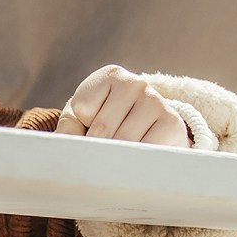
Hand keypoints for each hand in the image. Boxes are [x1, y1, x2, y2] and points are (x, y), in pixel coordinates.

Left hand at [56, 66, 190, 147]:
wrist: (150, 131)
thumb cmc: (106, 123)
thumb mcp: (81, 119)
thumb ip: (68, 127)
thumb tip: (64, 145)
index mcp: (110, 75)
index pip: (83, 109)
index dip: (81, 127)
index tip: (90, 127)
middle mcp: (135, 83)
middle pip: (101, 129)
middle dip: (96, 148)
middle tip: (100, 155)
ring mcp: (155, 101)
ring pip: (122, 142)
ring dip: (115, 157)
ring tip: (119, 155)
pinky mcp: (171, 123)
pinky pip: (143, 151)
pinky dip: (135, 162)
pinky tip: (136, 158)